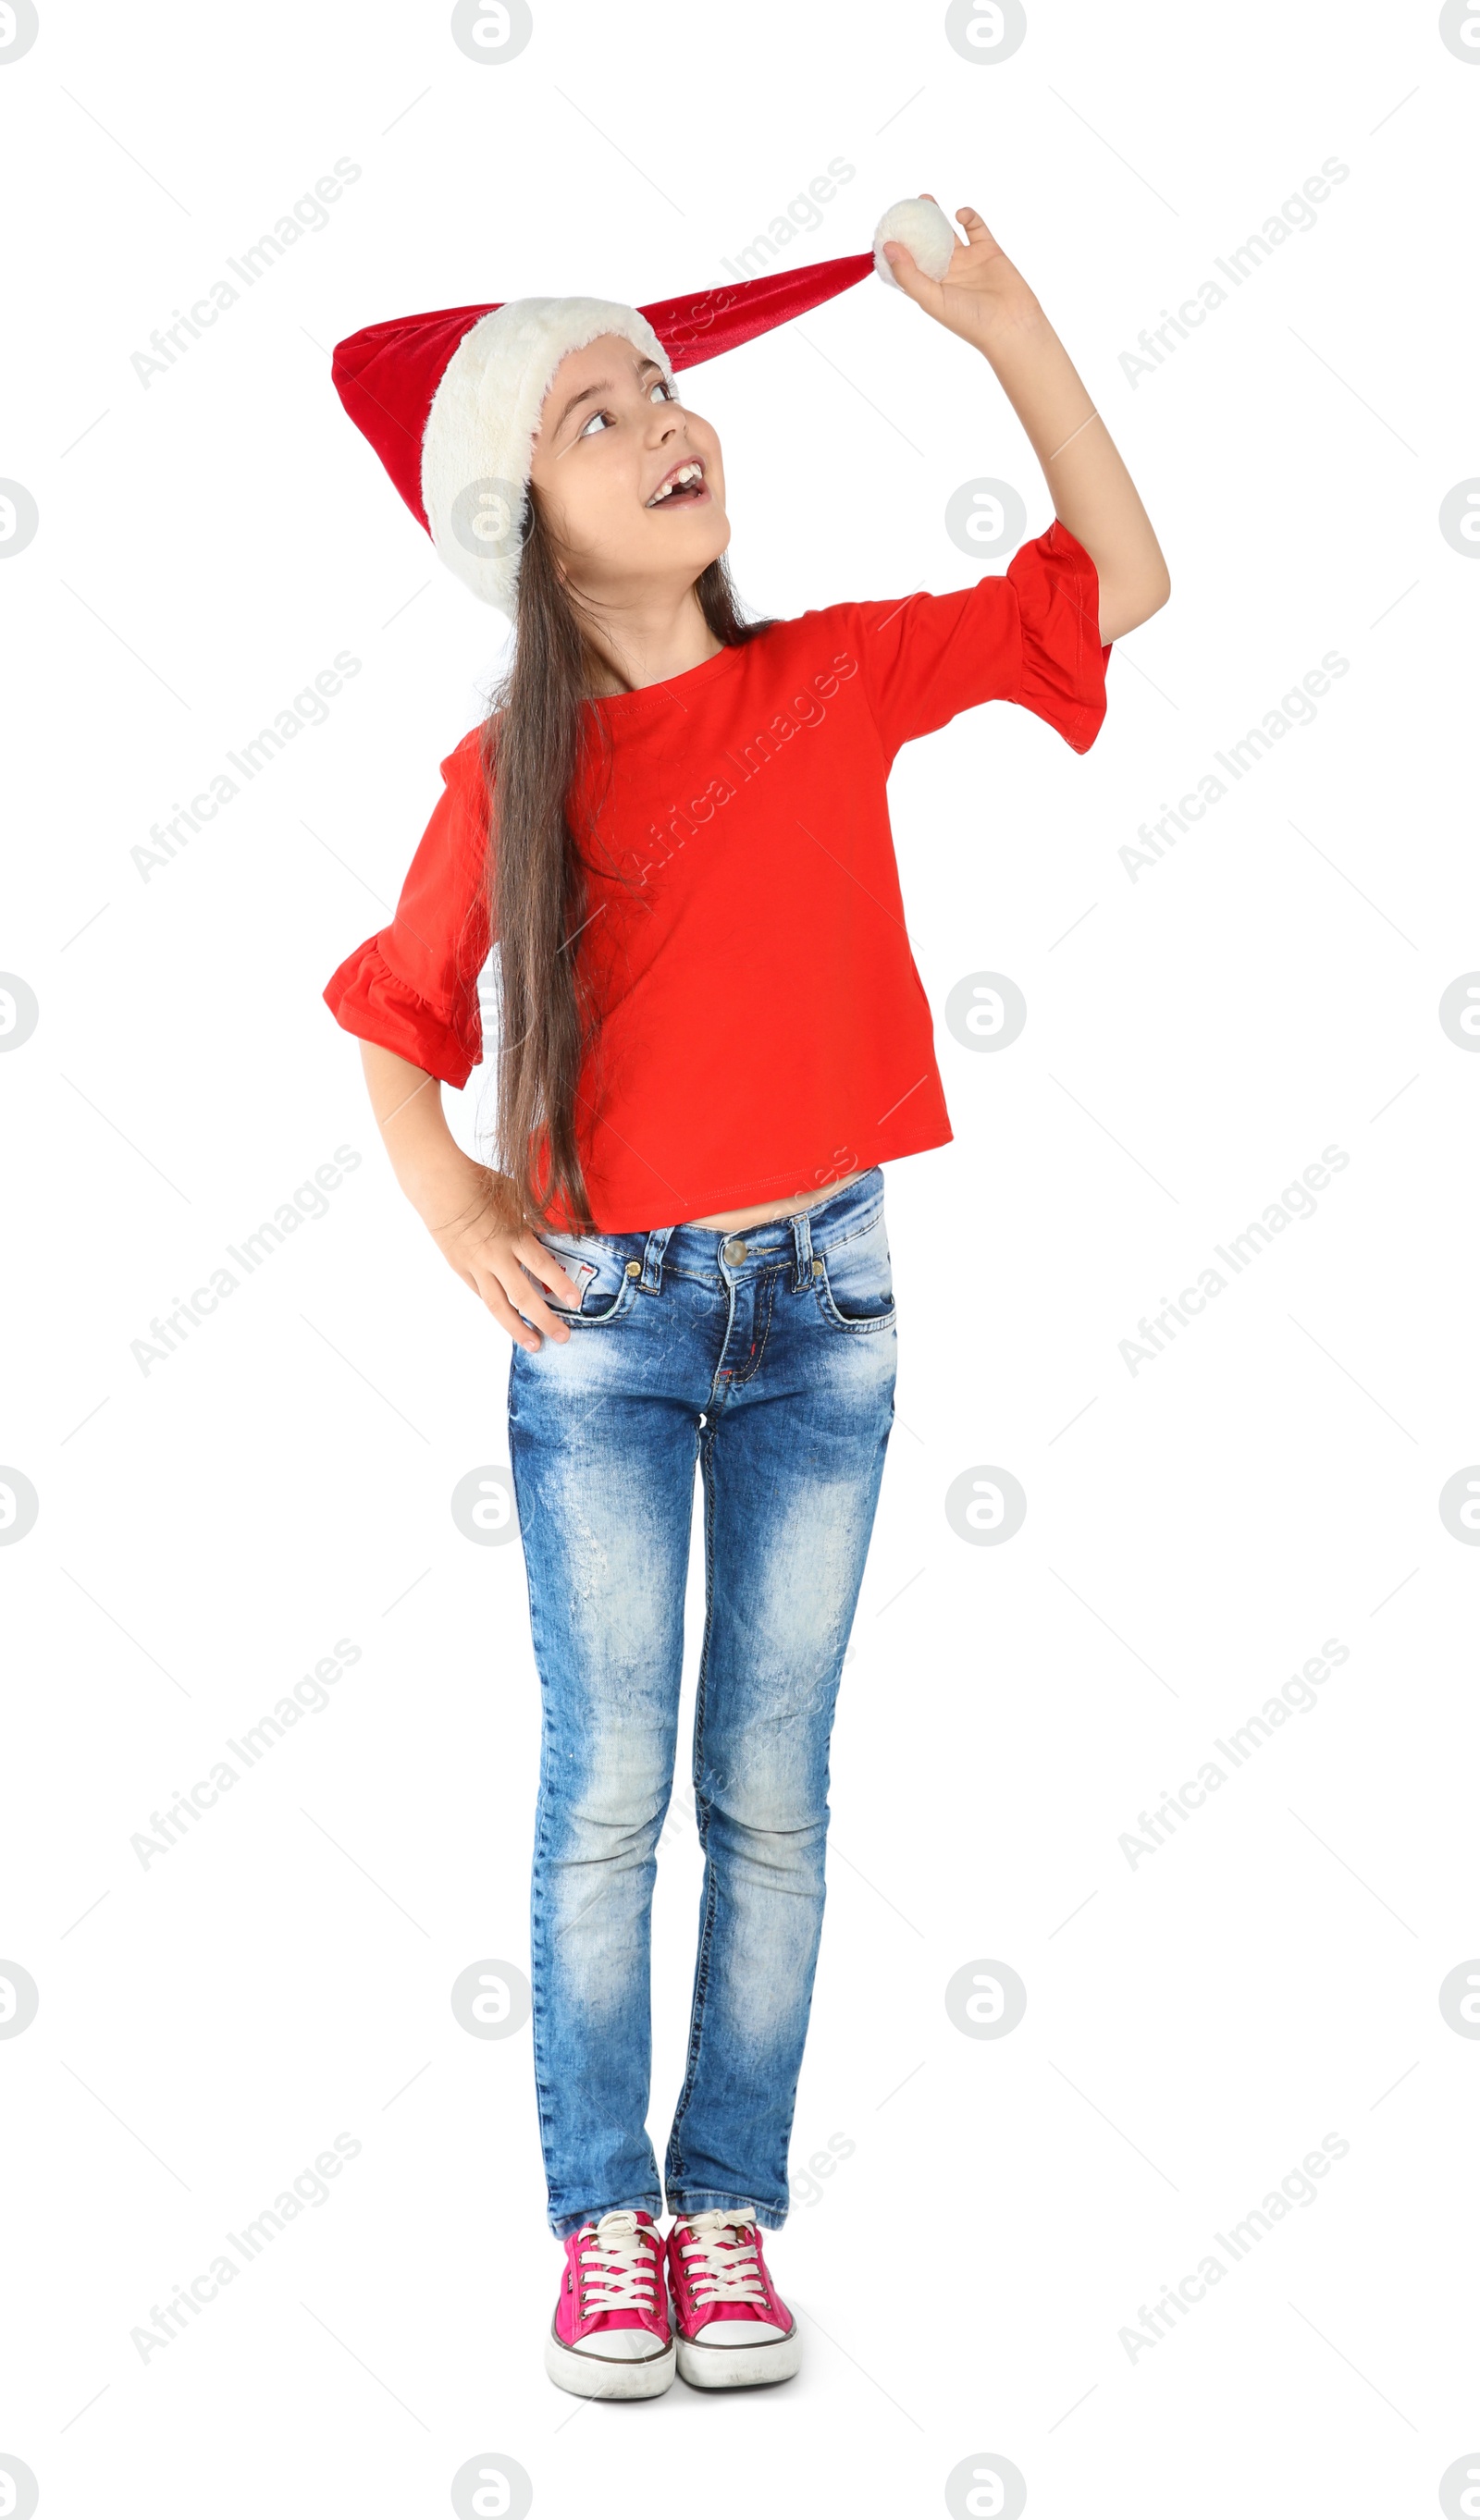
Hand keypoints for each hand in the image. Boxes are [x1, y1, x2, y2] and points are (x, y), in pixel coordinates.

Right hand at [416, 1155, 583, 1351]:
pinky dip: (496, 1307)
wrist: (440, 1185)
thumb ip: (533, 1221)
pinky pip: (481, 1294)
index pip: (542, 1267)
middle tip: (563, 1337)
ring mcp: (476, 1265)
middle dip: (546, 1320)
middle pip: (524, 1296)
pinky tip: (508, 1319)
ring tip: (534, 1344)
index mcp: (513, 1235)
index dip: (561, 1287)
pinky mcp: (460, 1268)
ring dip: (518, 1328)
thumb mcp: (516, 1198)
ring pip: (498, 1306)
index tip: (576, 1303)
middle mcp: (496, 1256)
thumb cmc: (481, 1184)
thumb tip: (552, 1236)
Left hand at [882, 198, 1041, 347]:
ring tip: (925, 199)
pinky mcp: (988, 250)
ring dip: (937, 216)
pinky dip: (968, 216)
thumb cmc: (969, 320)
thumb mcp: (932, 299)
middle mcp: (948, 273)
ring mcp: (968, 261)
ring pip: (949, 232)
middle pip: (926, 245)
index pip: (909, 265)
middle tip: (905, 207)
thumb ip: (909, 274)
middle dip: (915, 228)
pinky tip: (959, 213)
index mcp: (932, 287)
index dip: (897, 249)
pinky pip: (976, 227)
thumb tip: (888, 247)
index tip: (886, 230)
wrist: (1011, 324)